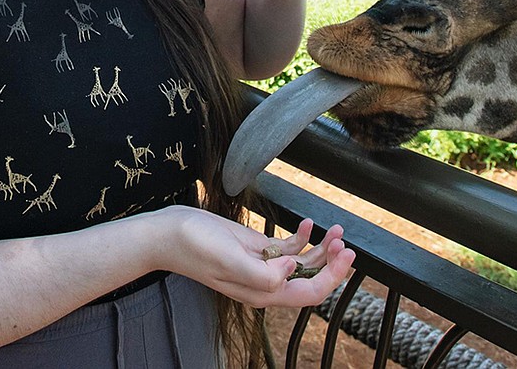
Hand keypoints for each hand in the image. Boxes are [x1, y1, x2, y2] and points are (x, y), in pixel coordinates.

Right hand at [156, 208, 354, 308]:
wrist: (169, 233)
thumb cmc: (194, 247)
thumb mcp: (229, 260)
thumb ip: (263, 273)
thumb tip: (293, 270)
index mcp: (262, 293)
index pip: (309, 293)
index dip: (333, 277)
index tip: (347, 256)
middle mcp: (265, 283)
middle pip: (310, 279)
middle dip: (332, 262)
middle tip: (345, 241)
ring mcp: (261, 265)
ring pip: (302, 263)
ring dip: (321, 248)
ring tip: (335, 229)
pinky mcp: (255, 248)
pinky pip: (286, 248)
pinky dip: (301, 236)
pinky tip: (307, 223)